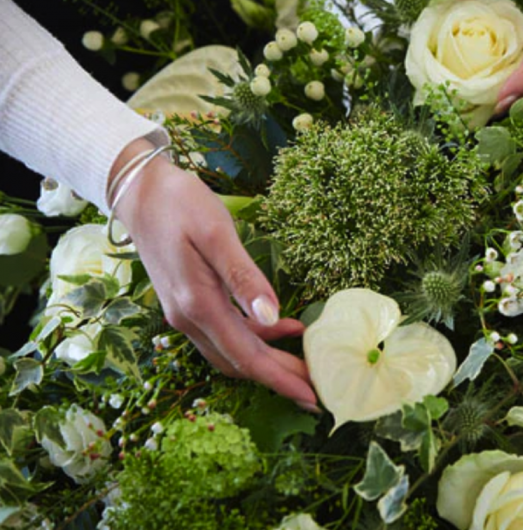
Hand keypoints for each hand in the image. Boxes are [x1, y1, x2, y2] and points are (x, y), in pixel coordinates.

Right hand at [111, 139, 317, 410]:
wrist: (139, 192)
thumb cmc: (180, 205)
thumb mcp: (217, 234)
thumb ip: (244, 277)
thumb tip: (273, 317)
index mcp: (199, 305)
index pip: (247, 356)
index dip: (280, 378)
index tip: (312, 397)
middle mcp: (189, 318)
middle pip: (240, 361)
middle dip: (279, 376)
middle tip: (317, 387)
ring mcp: (185, 312)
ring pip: (232, 351)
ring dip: (267, 359)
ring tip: (304, 360)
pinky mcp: (187, 301)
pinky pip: (225, 331)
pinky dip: (254, 335)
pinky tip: (281, 324)